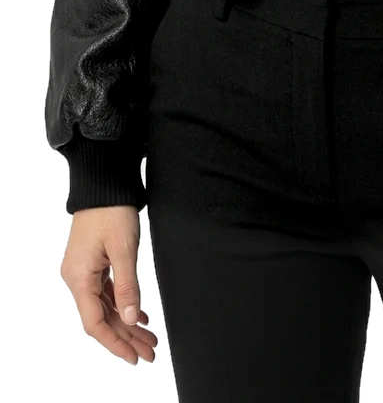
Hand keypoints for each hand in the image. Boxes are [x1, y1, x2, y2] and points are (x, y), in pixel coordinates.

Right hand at [60, 205, 157, 365]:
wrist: (104, 182)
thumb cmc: (111, 210)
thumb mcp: (123, 249)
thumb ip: (127, 286)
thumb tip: (130, 319)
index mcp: (79, 277)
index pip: (95, 322)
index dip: (115, 342)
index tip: (134, 356)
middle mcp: (76, 278)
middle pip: (101, 317)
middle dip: (126, 336)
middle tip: (150, 352)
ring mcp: (83, 271)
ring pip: (105, 306)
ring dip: (127, 322)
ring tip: (149, 338)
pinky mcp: (92, 263)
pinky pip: (106, 292)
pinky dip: (122, 304)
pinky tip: (140, 315)